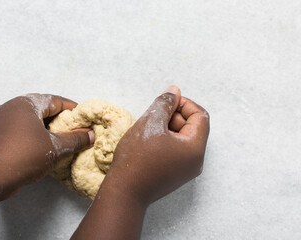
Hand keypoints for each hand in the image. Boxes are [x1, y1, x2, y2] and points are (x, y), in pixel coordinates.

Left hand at [0, 94, 94, 185]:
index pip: (56, 101)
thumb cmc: (24, 156)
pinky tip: (36, 149)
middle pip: (41, 109)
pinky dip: (29, 136)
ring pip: (27, 121)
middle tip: (72, 130)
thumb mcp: (55, 148)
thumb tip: (91, 134)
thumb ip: (75, 139)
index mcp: (26, 104)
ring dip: (43, 128)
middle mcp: (10, 107)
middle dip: (58, 119)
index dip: (72, 109)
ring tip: (56, 141)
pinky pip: (16, 131)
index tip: (83, 118)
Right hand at [107, 86, 209, 204]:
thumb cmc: (136, 159)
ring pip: (182, 139)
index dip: (184, 103)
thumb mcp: (150, 123)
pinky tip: (147, 141)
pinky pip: (175, 150)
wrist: (124, 193)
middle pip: (192, 127)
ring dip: (167, 128)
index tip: (166, 101)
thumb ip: (165, 104)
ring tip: (148, 129)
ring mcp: (185, 170)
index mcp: (195, 149)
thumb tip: (174, 92)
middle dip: (174, 116)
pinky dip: (164, 140)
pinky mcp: (174, 174)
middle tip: (153, 115)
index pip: (200, 116)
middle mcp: (195, 161)